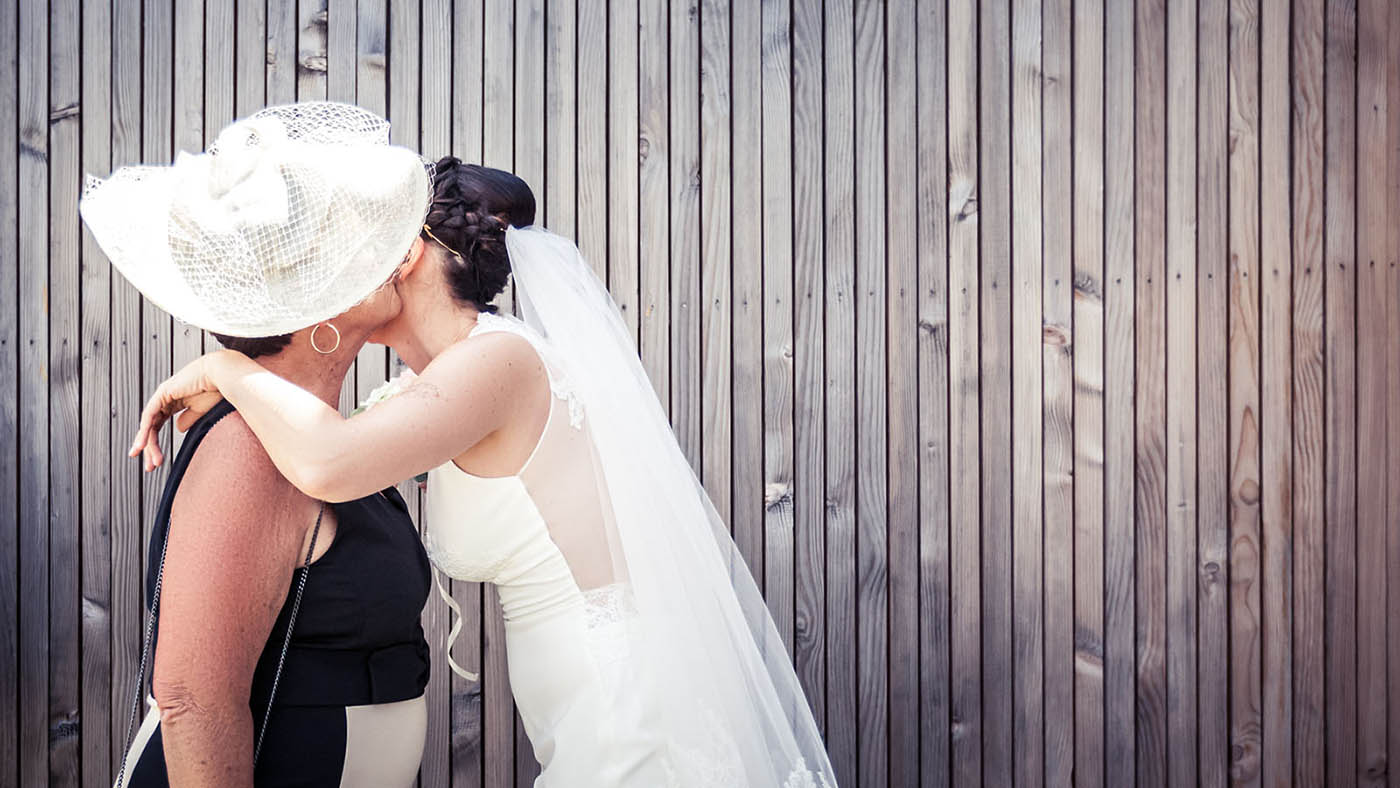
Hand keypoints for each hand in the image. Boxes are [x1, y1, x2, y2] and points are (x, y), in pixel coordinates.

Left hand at [129, 352, 230, 469]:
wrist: (222, 375)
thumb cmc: (217, 390)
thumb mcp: (201, 410)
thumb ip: (188, 419)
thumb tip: (178, 428)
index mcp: (174, 400)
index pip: (158, 424)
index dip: (155, 442)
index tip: (156, 461)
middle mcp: (165, 397)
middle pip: (152, 426)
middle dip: (150, 448)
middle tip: (150, 467)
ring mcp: (162, 394)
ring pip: (149, 423)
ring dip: (146, 443)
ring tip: (147, 462)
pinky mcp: (163, 393)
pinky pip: (150, 415)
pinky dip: (145, 431)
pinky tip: (142, 445)